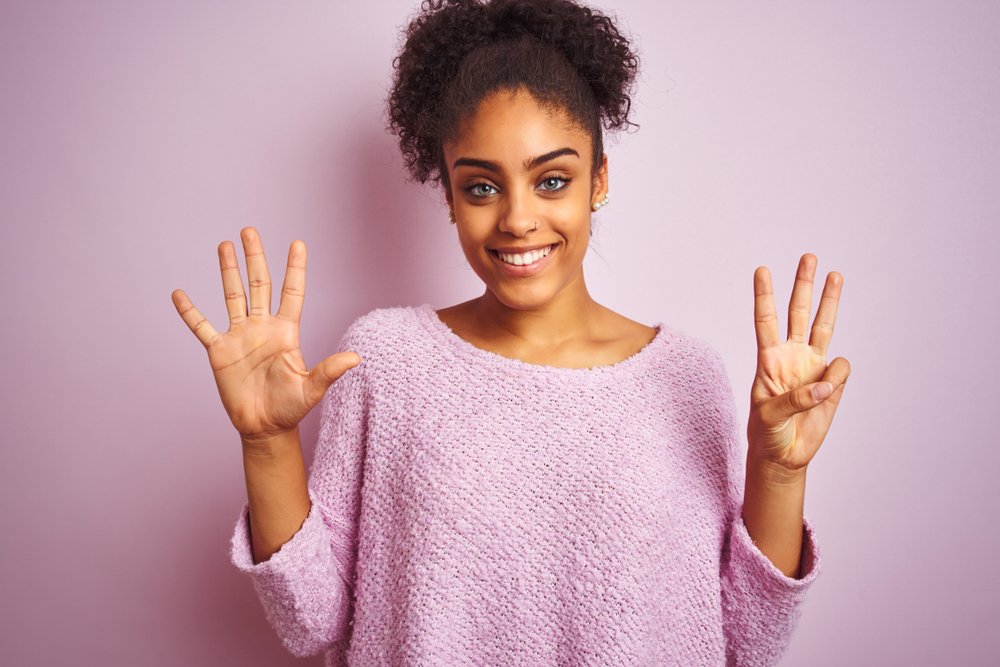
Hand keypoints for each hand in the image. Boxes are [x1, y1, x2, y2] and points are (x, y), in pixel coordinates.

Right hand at [171, 227, 360, 441]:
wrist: (263, 427)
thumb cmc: (290, 408)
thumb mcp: (311, 389)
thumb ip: (329, 371)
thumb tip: (356, 359)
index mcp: (286, 332)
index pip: (292, 292)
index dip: (295, 269)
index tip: (298, 243)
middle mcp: (263, 327)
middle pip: (259, 284)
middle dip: (255, 257)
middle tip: (250, 230)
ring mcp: (240, 336)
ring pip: (233, 296)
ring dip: (228, 271)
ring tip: (224, 245)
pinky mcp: (219, 351)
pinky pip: (201, 327)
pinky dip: (190, 312)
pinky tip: (179, 293)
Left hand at [747, 253, 850, 474]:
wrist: (784, 455)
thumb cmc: (767, 434)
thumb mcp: (768, 417)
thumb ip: (793, 400)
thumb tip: (825, 385)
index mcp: (769, 360)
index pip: (765, 321)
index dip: (764, 296)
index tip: (761, 270)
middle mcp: (792, 356)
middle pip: (798, 313)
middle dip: (803, 285)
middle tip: (808, 256)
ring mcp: (813, 367)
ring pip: (824, 326)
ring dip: (830, 300)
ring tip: (836, 274)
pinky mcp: (832, 382)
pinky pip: (842, 369)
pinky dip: (837, 379)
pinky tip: (827, 393)